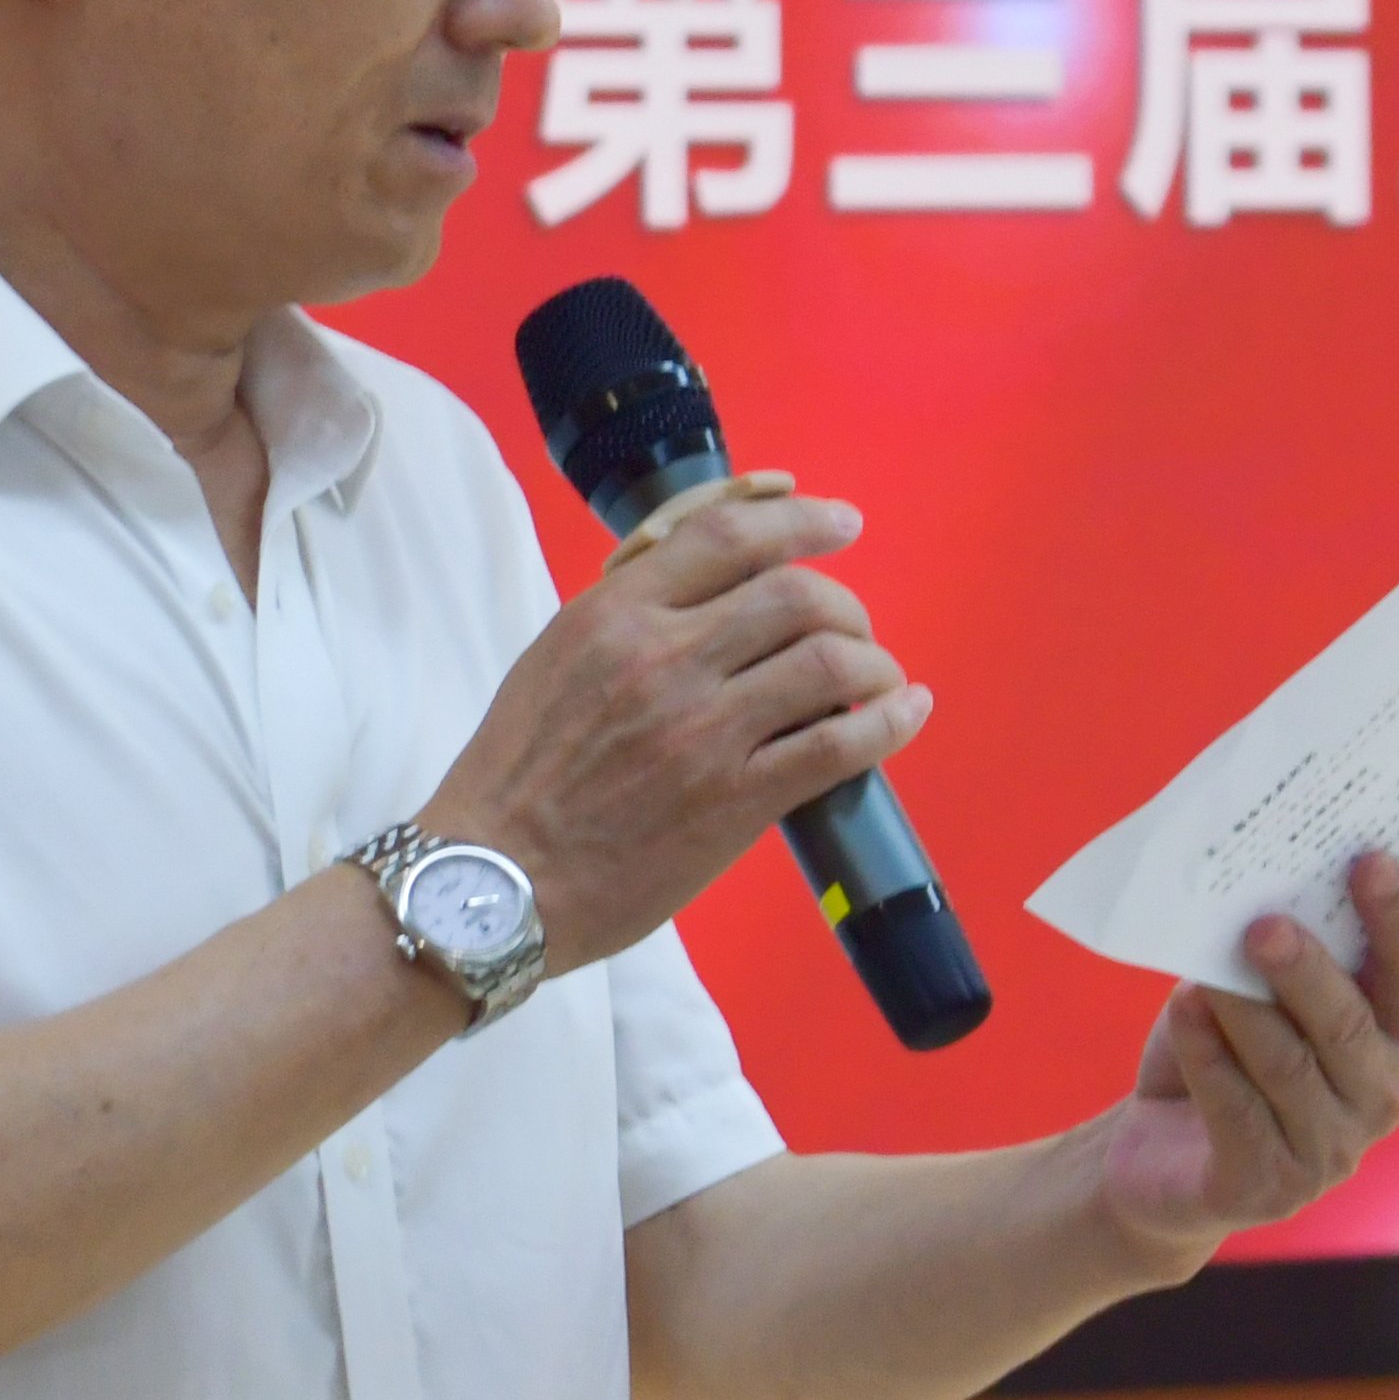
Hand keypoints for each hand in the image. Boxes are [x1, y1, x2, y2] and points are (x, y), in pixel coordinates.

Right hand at [424, 484, 929, 970]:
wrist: (493, 879)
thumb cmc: (517, 773)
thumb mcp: (556, 656)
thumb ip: (629, 611)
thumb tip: (714, 576)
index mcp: (614, 612)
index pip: (730, 533)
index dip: (801, 520)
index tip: (840, 523)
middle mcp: (664, 656)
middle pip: (796, 593)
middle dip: (845, 605)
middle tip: (853, 629)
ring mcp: (703, 730)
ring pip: (830, 660)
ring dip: (873, 662)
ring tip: (878, 679)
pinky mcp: (733, 801)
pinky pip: (838, 744)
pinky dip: (889, 721)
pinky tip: (905, 712)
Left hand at [1091, 853, 1398, 1269]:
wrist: (1159, 1154)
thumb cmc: (1221, 1047)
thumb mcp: (1254, 988)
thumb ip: (1275, 944)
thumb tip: (1257, 884)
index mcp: (1398, 1032)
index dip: (1398, 912)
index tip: (1367, 857)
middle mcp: (1380, 1095)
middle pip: (1349, 1025)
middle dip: (1307, 972)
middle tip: (1262, 926)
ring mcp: (1331, 1151)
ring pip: (1290, 1067)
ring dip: (1245, 1013)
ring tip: (1206, 971)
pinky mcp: (1269, 1188)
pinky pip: (1238, 1112)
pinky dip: (1208, 1057)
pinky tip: (1185, 1012)